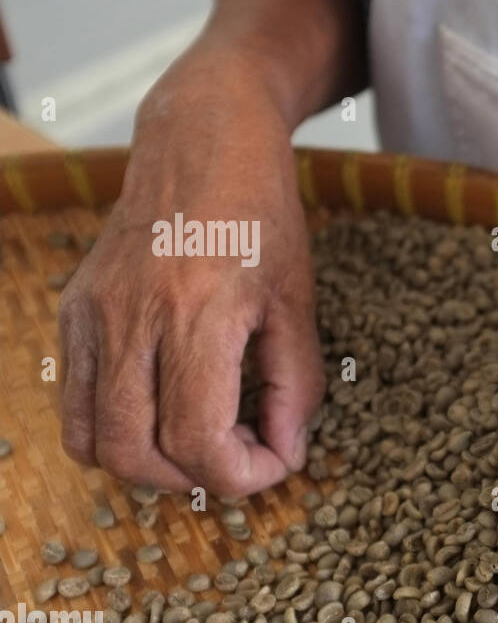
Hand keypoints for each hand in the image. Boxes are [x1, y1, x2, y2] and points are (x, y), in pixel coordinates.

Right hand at [57, 54, 323, 497]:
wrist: (202, 143)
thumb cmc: (260, 217)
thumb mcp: (298, 300)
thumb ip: (297, 384)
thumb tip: (287, 451)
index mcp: (198, 313)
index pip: (198, 439)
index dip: (242, 475)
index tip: (276, 462)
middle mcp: (133, 318)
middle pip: (137, 452)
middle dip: (195, 479)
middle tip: (238, 457)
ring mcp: (94, 315)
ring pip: (95, 440)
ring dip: (150, 465)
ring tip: (200, 440)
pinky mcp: (75, 312)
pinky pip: (75, 404)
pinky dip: (113, 433)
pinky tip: (162, 412)